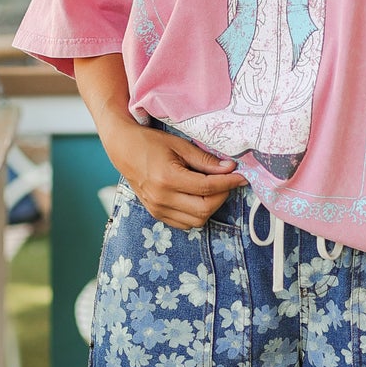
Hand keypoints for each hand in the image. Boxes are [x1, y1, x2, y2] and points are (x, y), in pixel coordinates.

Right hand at [106, 122, 249, 228]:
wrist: (124, 149)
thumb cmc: (151, 143)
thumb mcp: (180, 146)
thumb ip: (205, 160)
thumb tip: (230, 169)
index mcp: (167, 178)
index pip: (207, 188)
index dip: (229, 183)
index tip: (241, 176)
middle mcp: (161, 198)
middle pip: (204, 208)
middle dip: (222, 196)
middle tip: (228, 182)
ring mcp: (157, 209)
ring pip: (197, 220)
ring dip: (211, 206)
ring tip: (214, 189)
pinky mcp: (156, 213)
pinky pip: (185, 223)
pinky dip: (197, 214)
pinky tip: (199, 198)